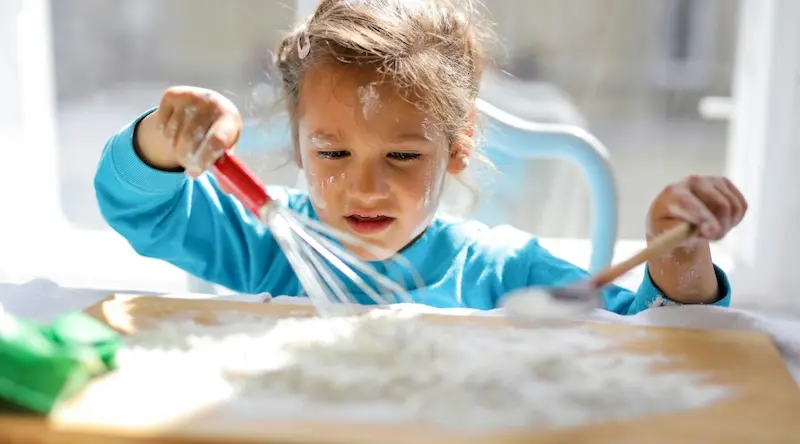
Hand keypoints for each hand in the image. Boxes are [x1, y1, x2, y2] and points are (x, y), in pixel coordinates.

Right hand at [136, 86, 240, 177]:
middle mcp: (211, 101)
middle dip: (186, 159)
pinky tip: (176, 132)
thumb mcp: (224, 149)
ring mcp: (191, 95)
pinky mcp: (172, 94)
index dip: (204, 159)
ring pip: (173, 135)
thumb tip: (227, 190)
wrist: (204, 106)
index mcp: (229, 117)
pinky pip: (162, 125)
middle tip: (189, 165)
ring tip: (185, 147)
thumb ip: (225, 169)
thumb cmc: (217, 133)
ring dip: (175, 149)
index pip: (217, 140)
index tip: (195, 172)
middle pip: (190, 140)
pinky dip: (166, 136)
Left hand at [645, 175, 746, 303]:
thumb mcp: (666, 234)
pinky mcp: (725, 183)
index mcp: (673, 191)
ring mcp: (711, 179)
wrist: (675, 214)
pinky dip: (735, 220)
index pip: (693, 202)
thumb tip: (705, 229)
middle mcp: (693, 180)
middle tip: (714, 239)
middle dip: (721, 227)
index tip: (712, 233)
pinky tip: (720, 222)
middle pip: (721, 204)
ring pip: (734, 207)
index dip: (705, 218)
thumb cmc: (668, 226)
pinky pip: (742, 206)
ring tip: (711, 232)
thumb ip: (682, 233)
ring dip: (727, 226)